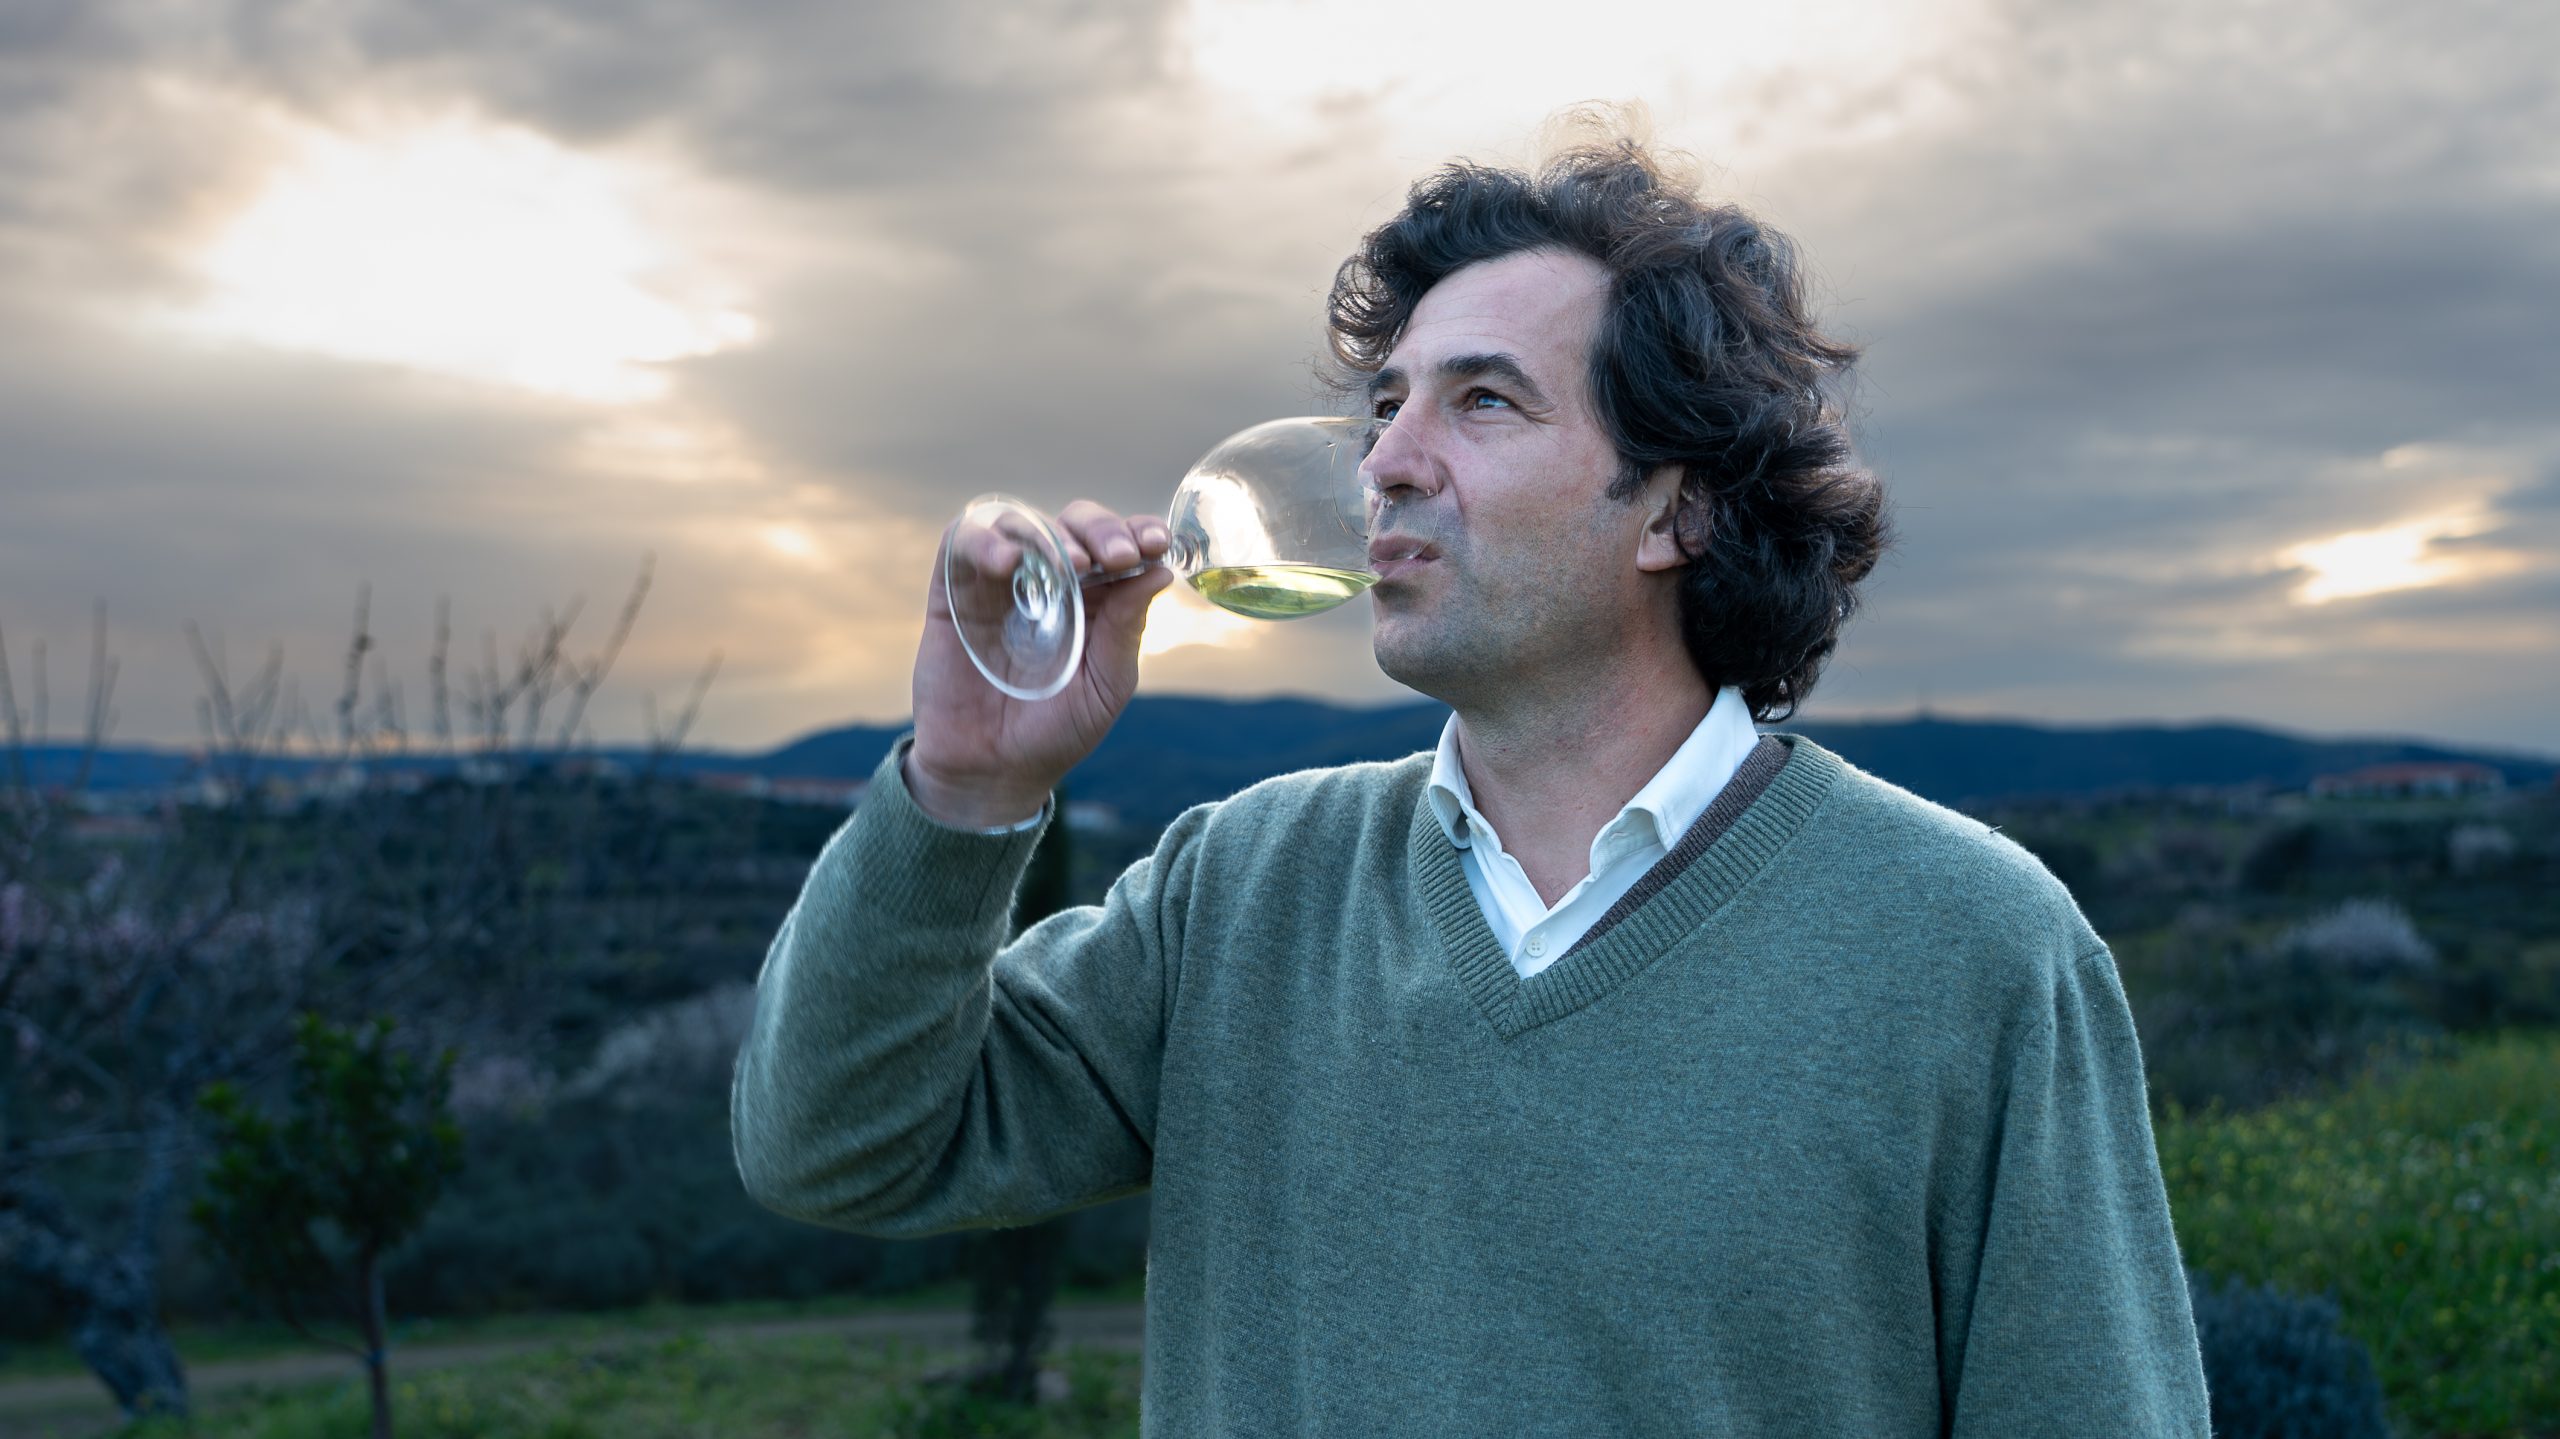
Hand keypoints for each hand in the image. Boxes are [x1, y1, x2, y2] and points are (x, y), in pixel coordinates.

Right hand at [906, 500, 1175, 827]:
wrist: (991, 772)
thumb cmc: (1055, 730)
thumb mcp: (1105, 684)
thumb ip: (1125, 628)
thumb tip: (1160, 573)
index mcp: (1092, 600)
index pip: (1115, 545)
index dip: (1136, 532)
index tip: (1157, 542)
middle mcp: (1047, 582)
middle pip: (1072, 524)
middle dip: (1101, 529)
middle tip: (1118, 556)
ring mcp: (998, 584)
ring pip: (1020, 523)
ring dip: (1049, 532)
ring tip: (1072, 563)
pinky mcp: (952, 593)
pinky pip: (962, 542)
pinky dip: (985, 541)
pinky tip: (1008, 564)